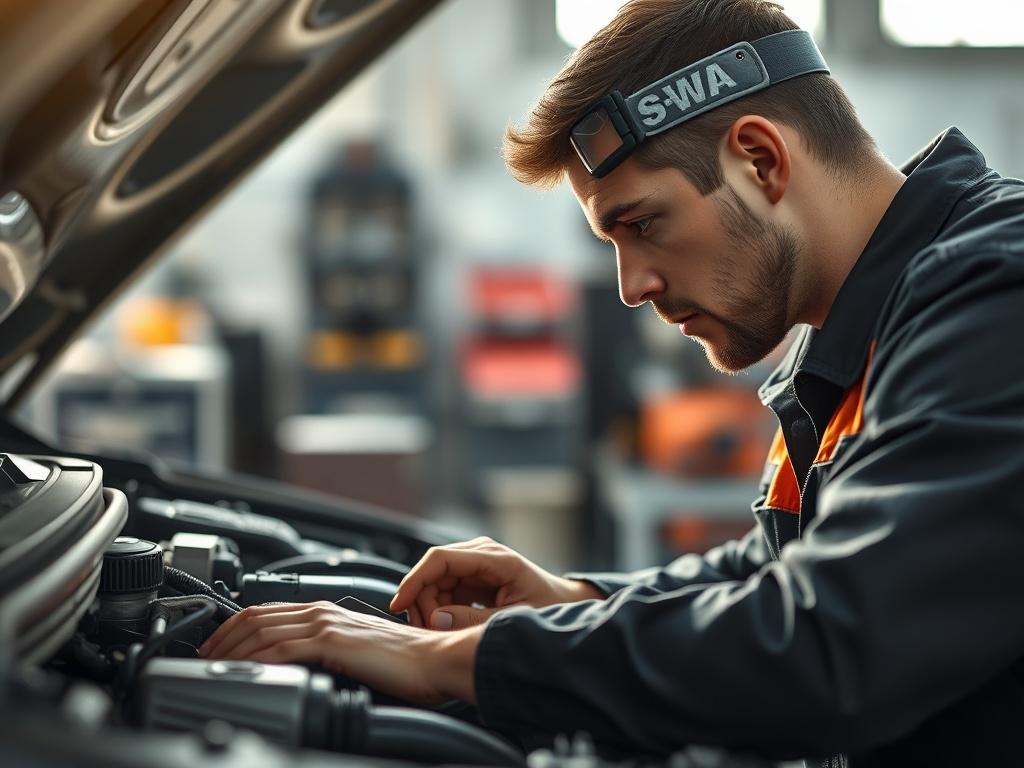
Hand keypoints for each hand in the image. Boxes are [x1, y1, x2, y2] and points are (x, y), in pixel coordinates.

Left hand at [197, 601, 480, 704]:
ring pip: (263, 630)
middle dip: (222, 636)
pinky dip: (256, 659)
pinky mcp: (333, 642)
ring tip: (213, 667)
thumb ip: (329, 654)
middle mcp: (323, 612)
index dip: (235, 626)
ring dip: (231, 649)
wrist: (435, 660)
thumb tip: (303, 669)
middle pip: (257, 616)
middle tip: (202, 658)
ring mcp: (327, 624)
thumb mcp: (357, 654)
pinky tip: (243, 671)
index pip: (268, 611)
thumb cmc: (407, 663)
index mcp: (328, 612)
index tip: (217, 647)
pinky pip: (282, 649)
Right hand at [389, 536, 603, 629]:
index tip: (399, 605)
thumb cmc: (548, 611)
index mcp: (494, 558)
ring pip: (434, 582)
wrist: (565, 606)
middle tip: (428, 633)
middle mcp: (481, 553)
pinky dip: (438, 608)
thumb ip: (474, 621)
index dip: (414, 580)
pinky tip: (446, 627)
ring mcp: (476, 563)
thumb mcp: (512, 621)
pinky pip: (443, 589)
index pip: (440, 559)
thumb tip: (436, 619)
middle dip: (422, 602)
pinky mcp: (473, 575)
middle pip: (432, 571)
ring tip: (440, 634)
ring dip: (429, 608)